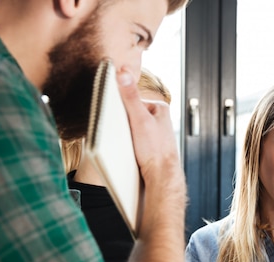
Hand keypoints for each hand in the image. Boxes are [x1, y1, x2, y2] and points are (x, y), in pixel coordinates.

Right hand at [116, 68, 181, 183]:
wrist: (162, 179)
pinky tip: (128, 153)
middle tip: (120, 134)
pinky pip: (135, 142)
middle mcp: (160, 121)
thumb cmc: (154, 151)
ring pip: (132, 130)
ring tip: (125, 146)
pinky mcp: (152, 148)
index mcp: (160, 109)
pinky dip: (128, 146)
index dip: (119, 109)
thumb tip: (123, 71)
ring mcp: (156, 135)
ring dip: (124, 137)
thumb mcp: (139, 120)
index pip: (132, 101)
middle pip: (131, 116)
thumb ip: (130, 96)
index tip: (111, 117)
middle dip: (122, 124)